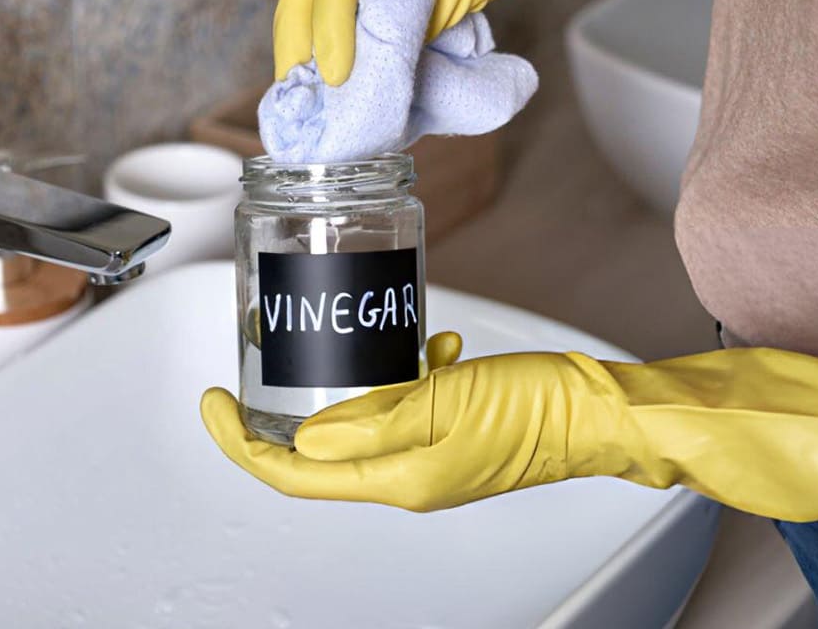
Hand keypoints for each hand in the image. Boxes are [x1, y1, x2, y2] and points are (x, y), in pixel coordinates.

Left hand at [202, 331, 817, 524]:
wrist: (605, 409)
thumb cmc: (539, 407)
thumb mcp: (441, 401)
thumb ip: (370, 417)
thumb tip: (304, 435)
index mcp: (395, 477)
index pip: (293, 471)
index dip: (241, 440)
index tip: (212, 402)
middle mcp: (407, 474)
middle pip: (315, 449)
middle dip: (277, 409)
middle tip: (251, 367)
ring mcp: (431, 454)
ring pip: (358, 421)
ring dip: (342, 383)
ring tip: (333, 341)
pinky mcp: (455, 429)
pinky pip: (406, 402)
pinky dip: (401, 372)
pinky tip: (423, 341)